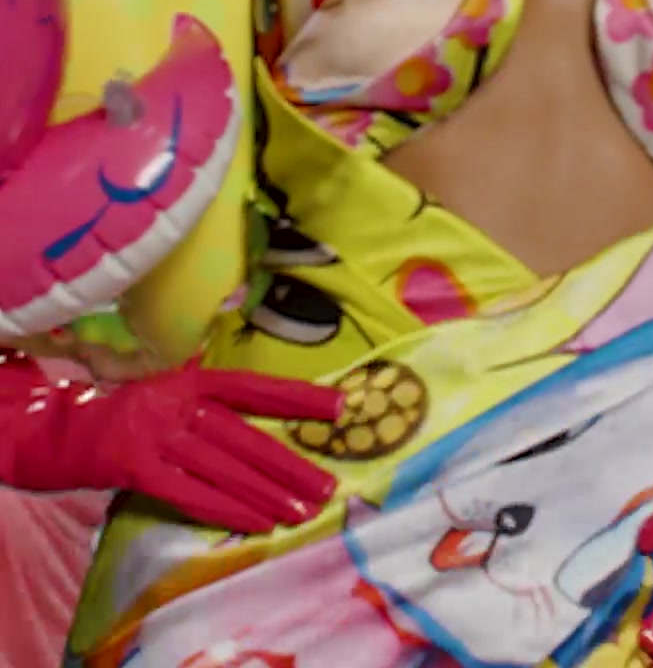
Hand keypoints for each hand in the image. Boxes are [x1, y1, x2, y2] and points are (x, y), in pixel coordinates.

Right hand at [0, 354, 343, 534]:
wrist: (64, 433)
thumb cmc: (128, 415)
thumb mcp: (169, 392)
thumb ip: (210, 398)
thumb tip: (266, 406)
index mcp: (190, 379)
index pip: (253, 386)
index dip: (296, 397)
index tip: (339, 408)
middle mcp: (177, 402)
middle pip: (244, 435)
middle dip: (288, 462)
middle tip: (327, 485)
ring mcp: (156, 435)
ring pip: (222, 467)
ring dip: (265, 492)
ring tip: (302, 512)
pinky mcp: (136, 469)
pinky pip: (189, 493)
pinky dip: (225, 509)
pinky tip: (257, 523)